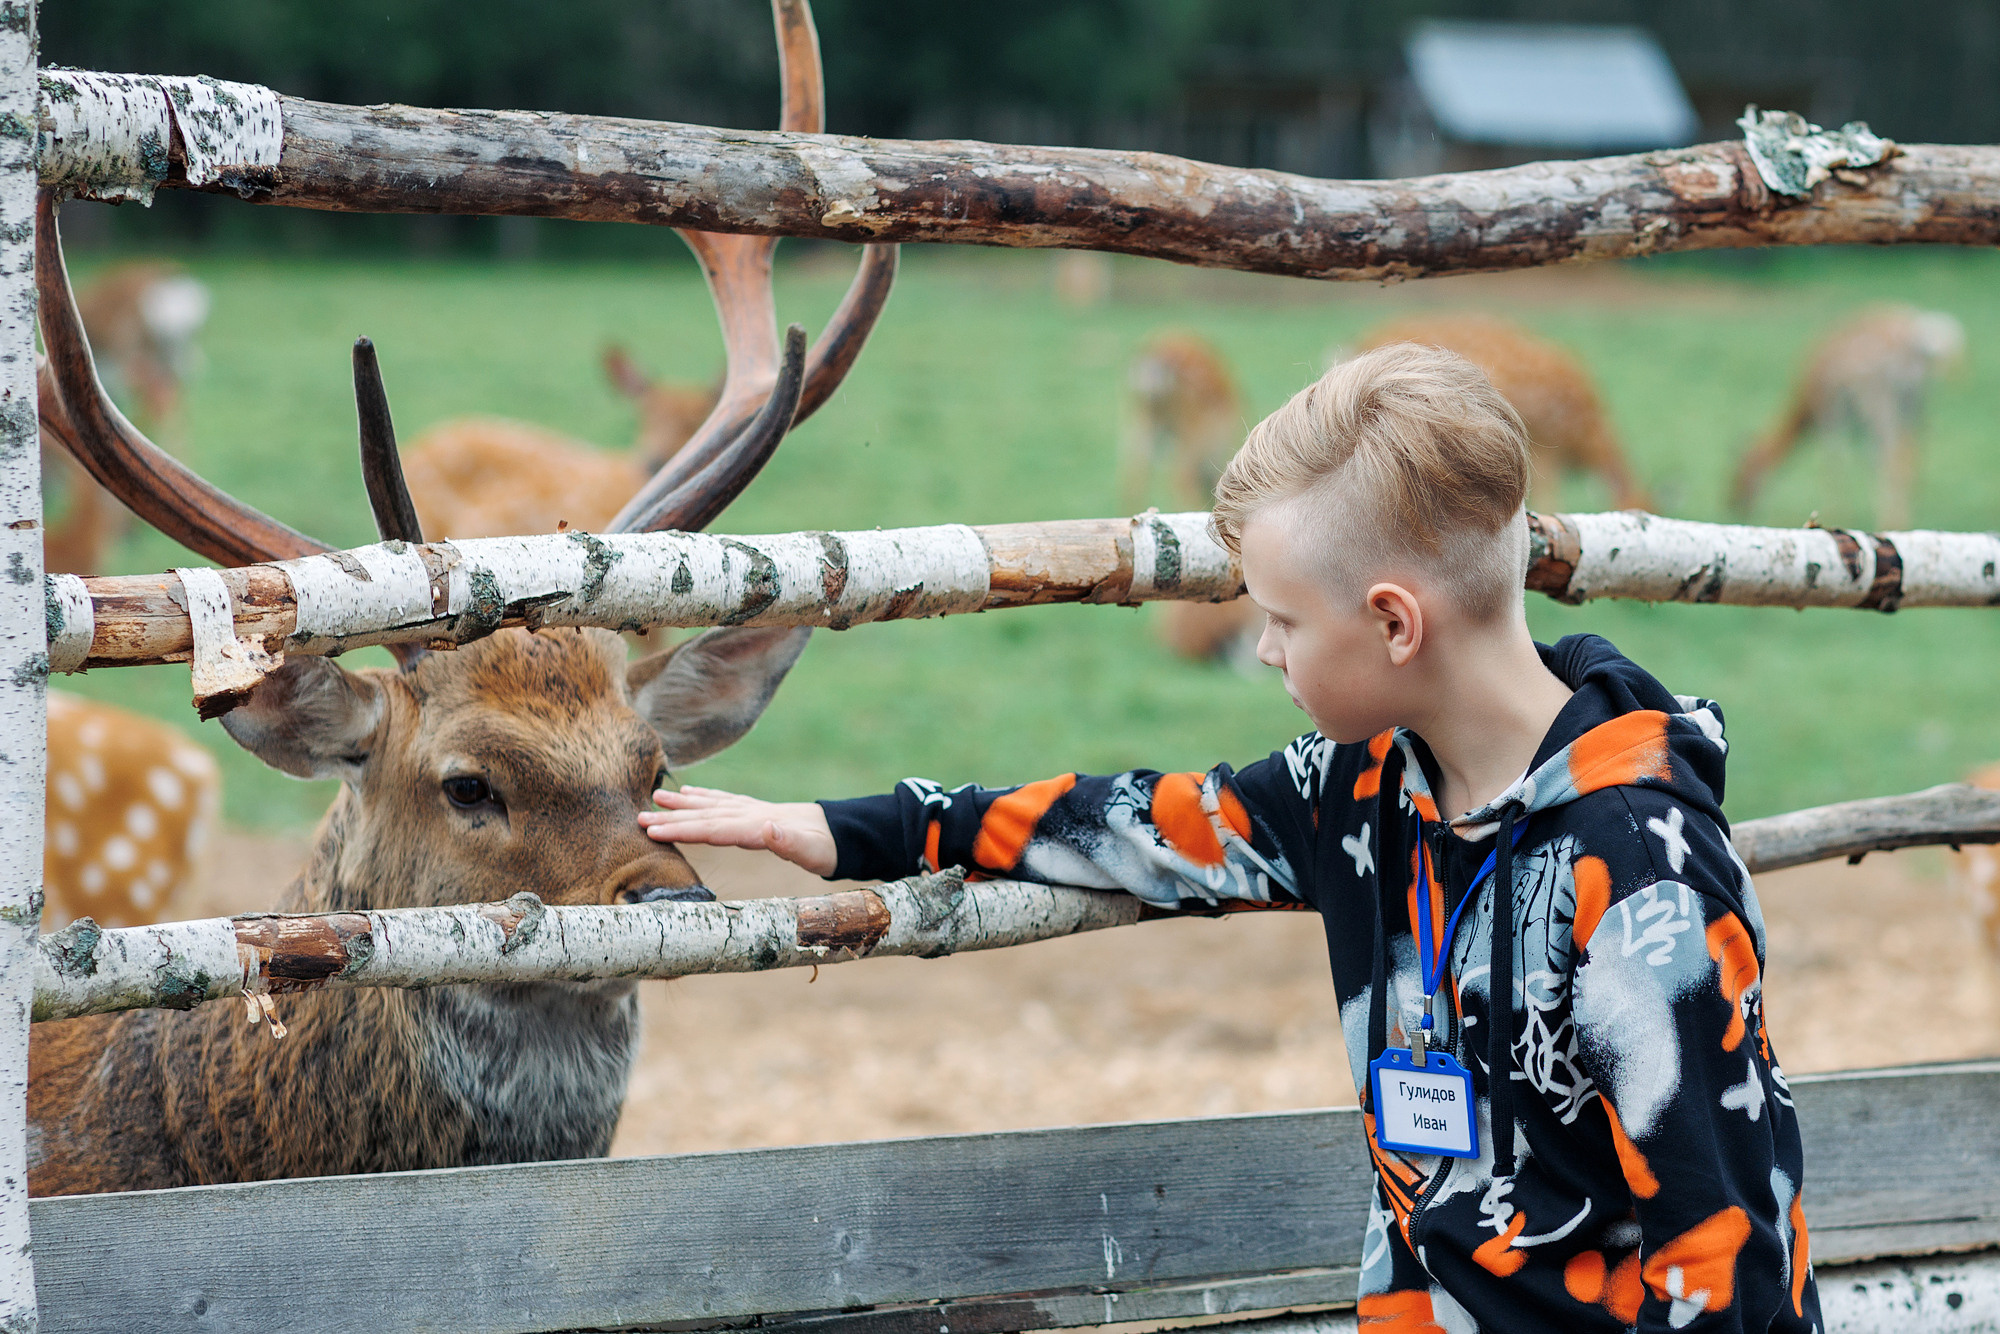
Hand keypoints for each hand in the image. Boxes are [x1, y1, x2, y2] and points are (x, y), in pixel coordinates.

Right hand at [639, 785, 837, 877]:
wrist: (839, 832)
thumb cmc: (824, 848)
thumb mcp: (812, 851)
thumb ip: (788, 841)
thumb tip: (766, 827)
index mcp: (756, 827)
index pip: (712, 829)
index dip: (682, 830)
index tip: (653, 830)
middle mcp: (749, 815)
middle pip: (704, 816)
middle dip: (671, 818)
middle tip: (637, 818)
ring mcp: (750, 811)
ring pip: (709, 805)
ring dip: (682, 804)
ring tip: (654, 798)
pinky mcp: (754, 812)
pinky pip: (722, 802)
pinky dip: (703, 797)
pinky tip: (687, 793)